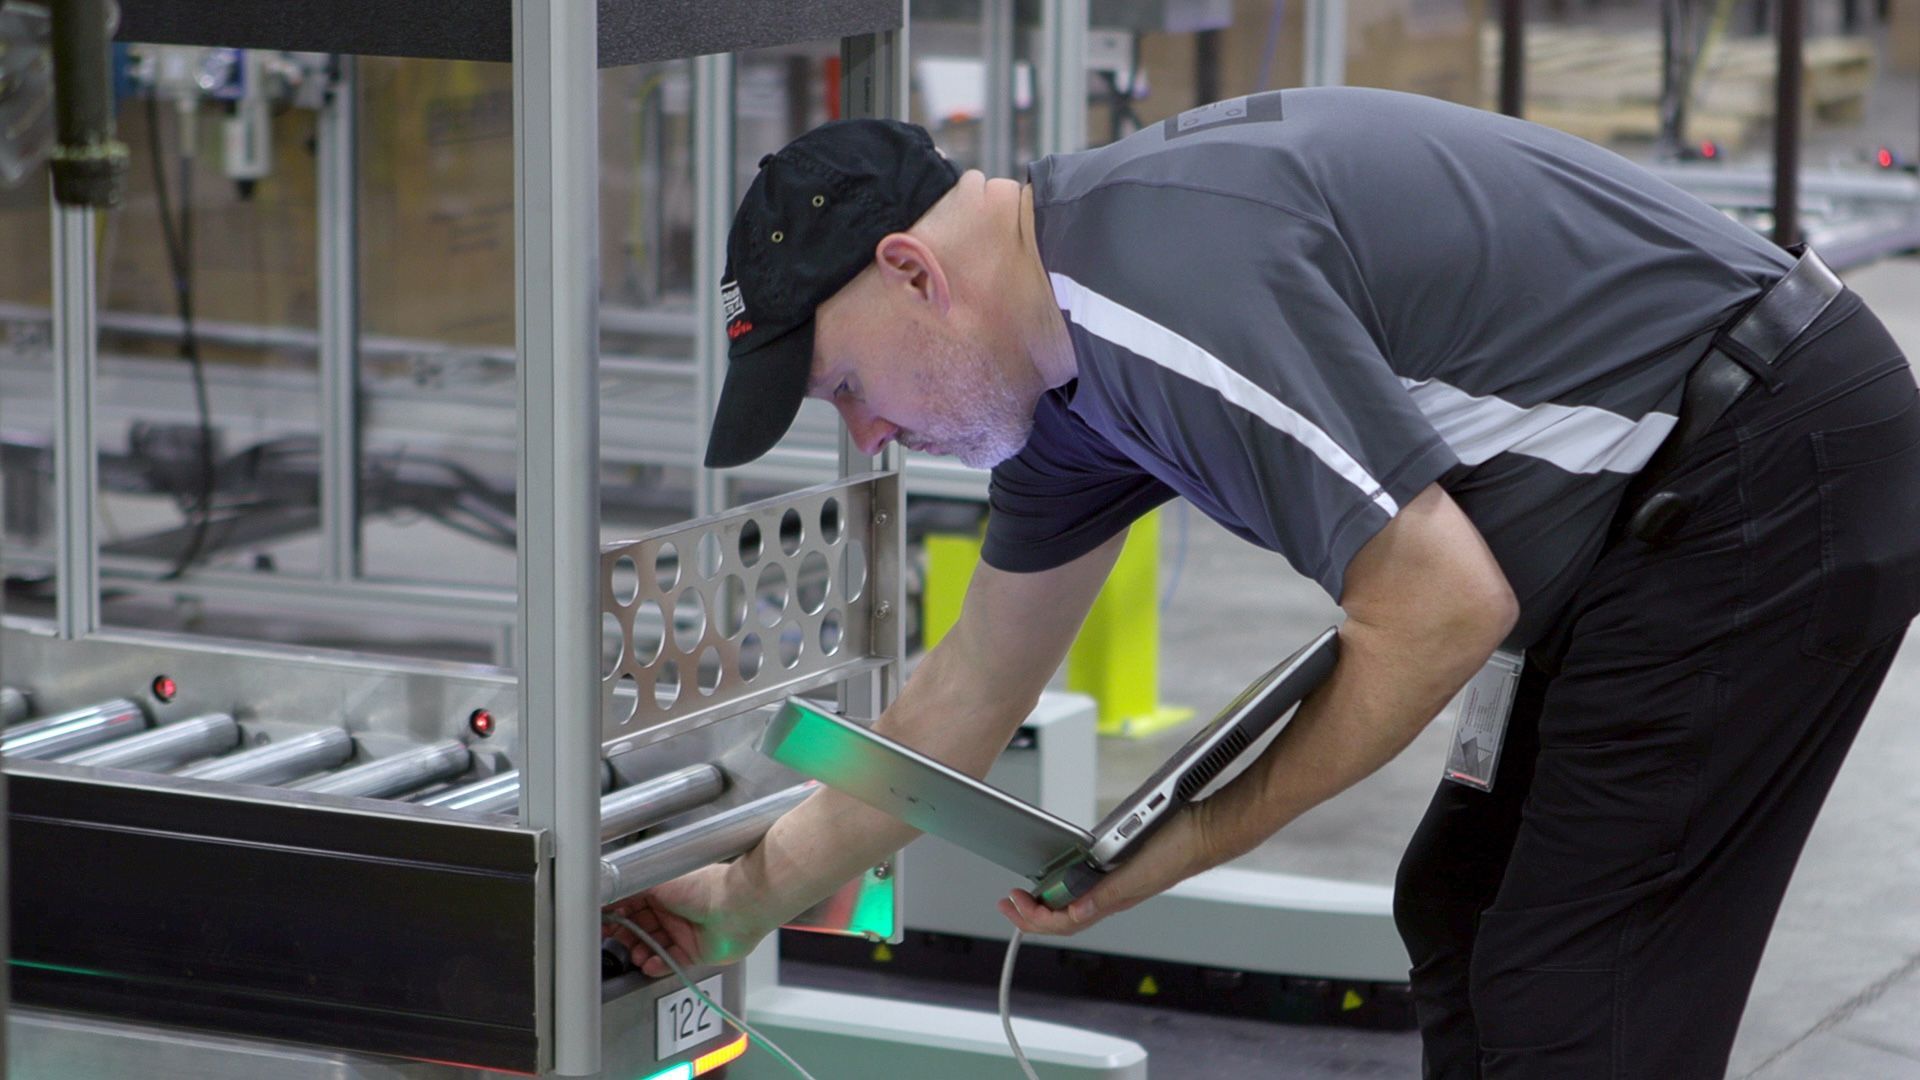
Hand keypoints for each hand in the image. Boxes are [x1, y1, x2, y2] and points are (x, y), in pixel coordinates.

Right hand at [602, 863, 773, 978]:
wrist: (736, 905)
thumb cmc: (701, 886)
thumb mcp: (655, 883)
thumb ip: (627, 891)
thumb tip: (604, 895)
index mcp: (663, 891)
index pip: (632, 906)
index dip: (616, 917)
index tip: (599, 926)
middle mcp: (673, 911)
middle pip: (641, 929)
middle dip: (626, 938)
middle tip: (613, 945)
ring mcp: (684, 932)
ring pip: (654, 948)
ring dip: (642, 953)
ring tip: (636, 956)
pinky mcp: (695, 952)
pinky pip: (672, 962)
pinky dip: (659, 965)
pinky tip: (650, 965)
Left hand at [997, 808, 1212, 936]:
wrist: (1205, 829)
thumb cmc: (1180, 850)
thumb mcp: (1136, 874)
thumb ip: (1106, 895)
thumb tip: (1073, 913)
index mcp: (1112, 900)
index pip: (1064, 922)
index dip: (1035, 918)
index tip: (1013, 903)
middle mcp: (1112, 894)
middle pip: (1065, 916)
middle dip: (1032, 913)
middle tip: (1008, 901)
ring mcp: (1118, 882)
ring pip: (1074, 903)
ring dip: (1047, 902)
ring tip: (1028, 894)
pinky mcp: (1124, 866)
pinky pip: (1088, 885)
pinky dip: (1067, 885)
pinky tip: (1063, 876)